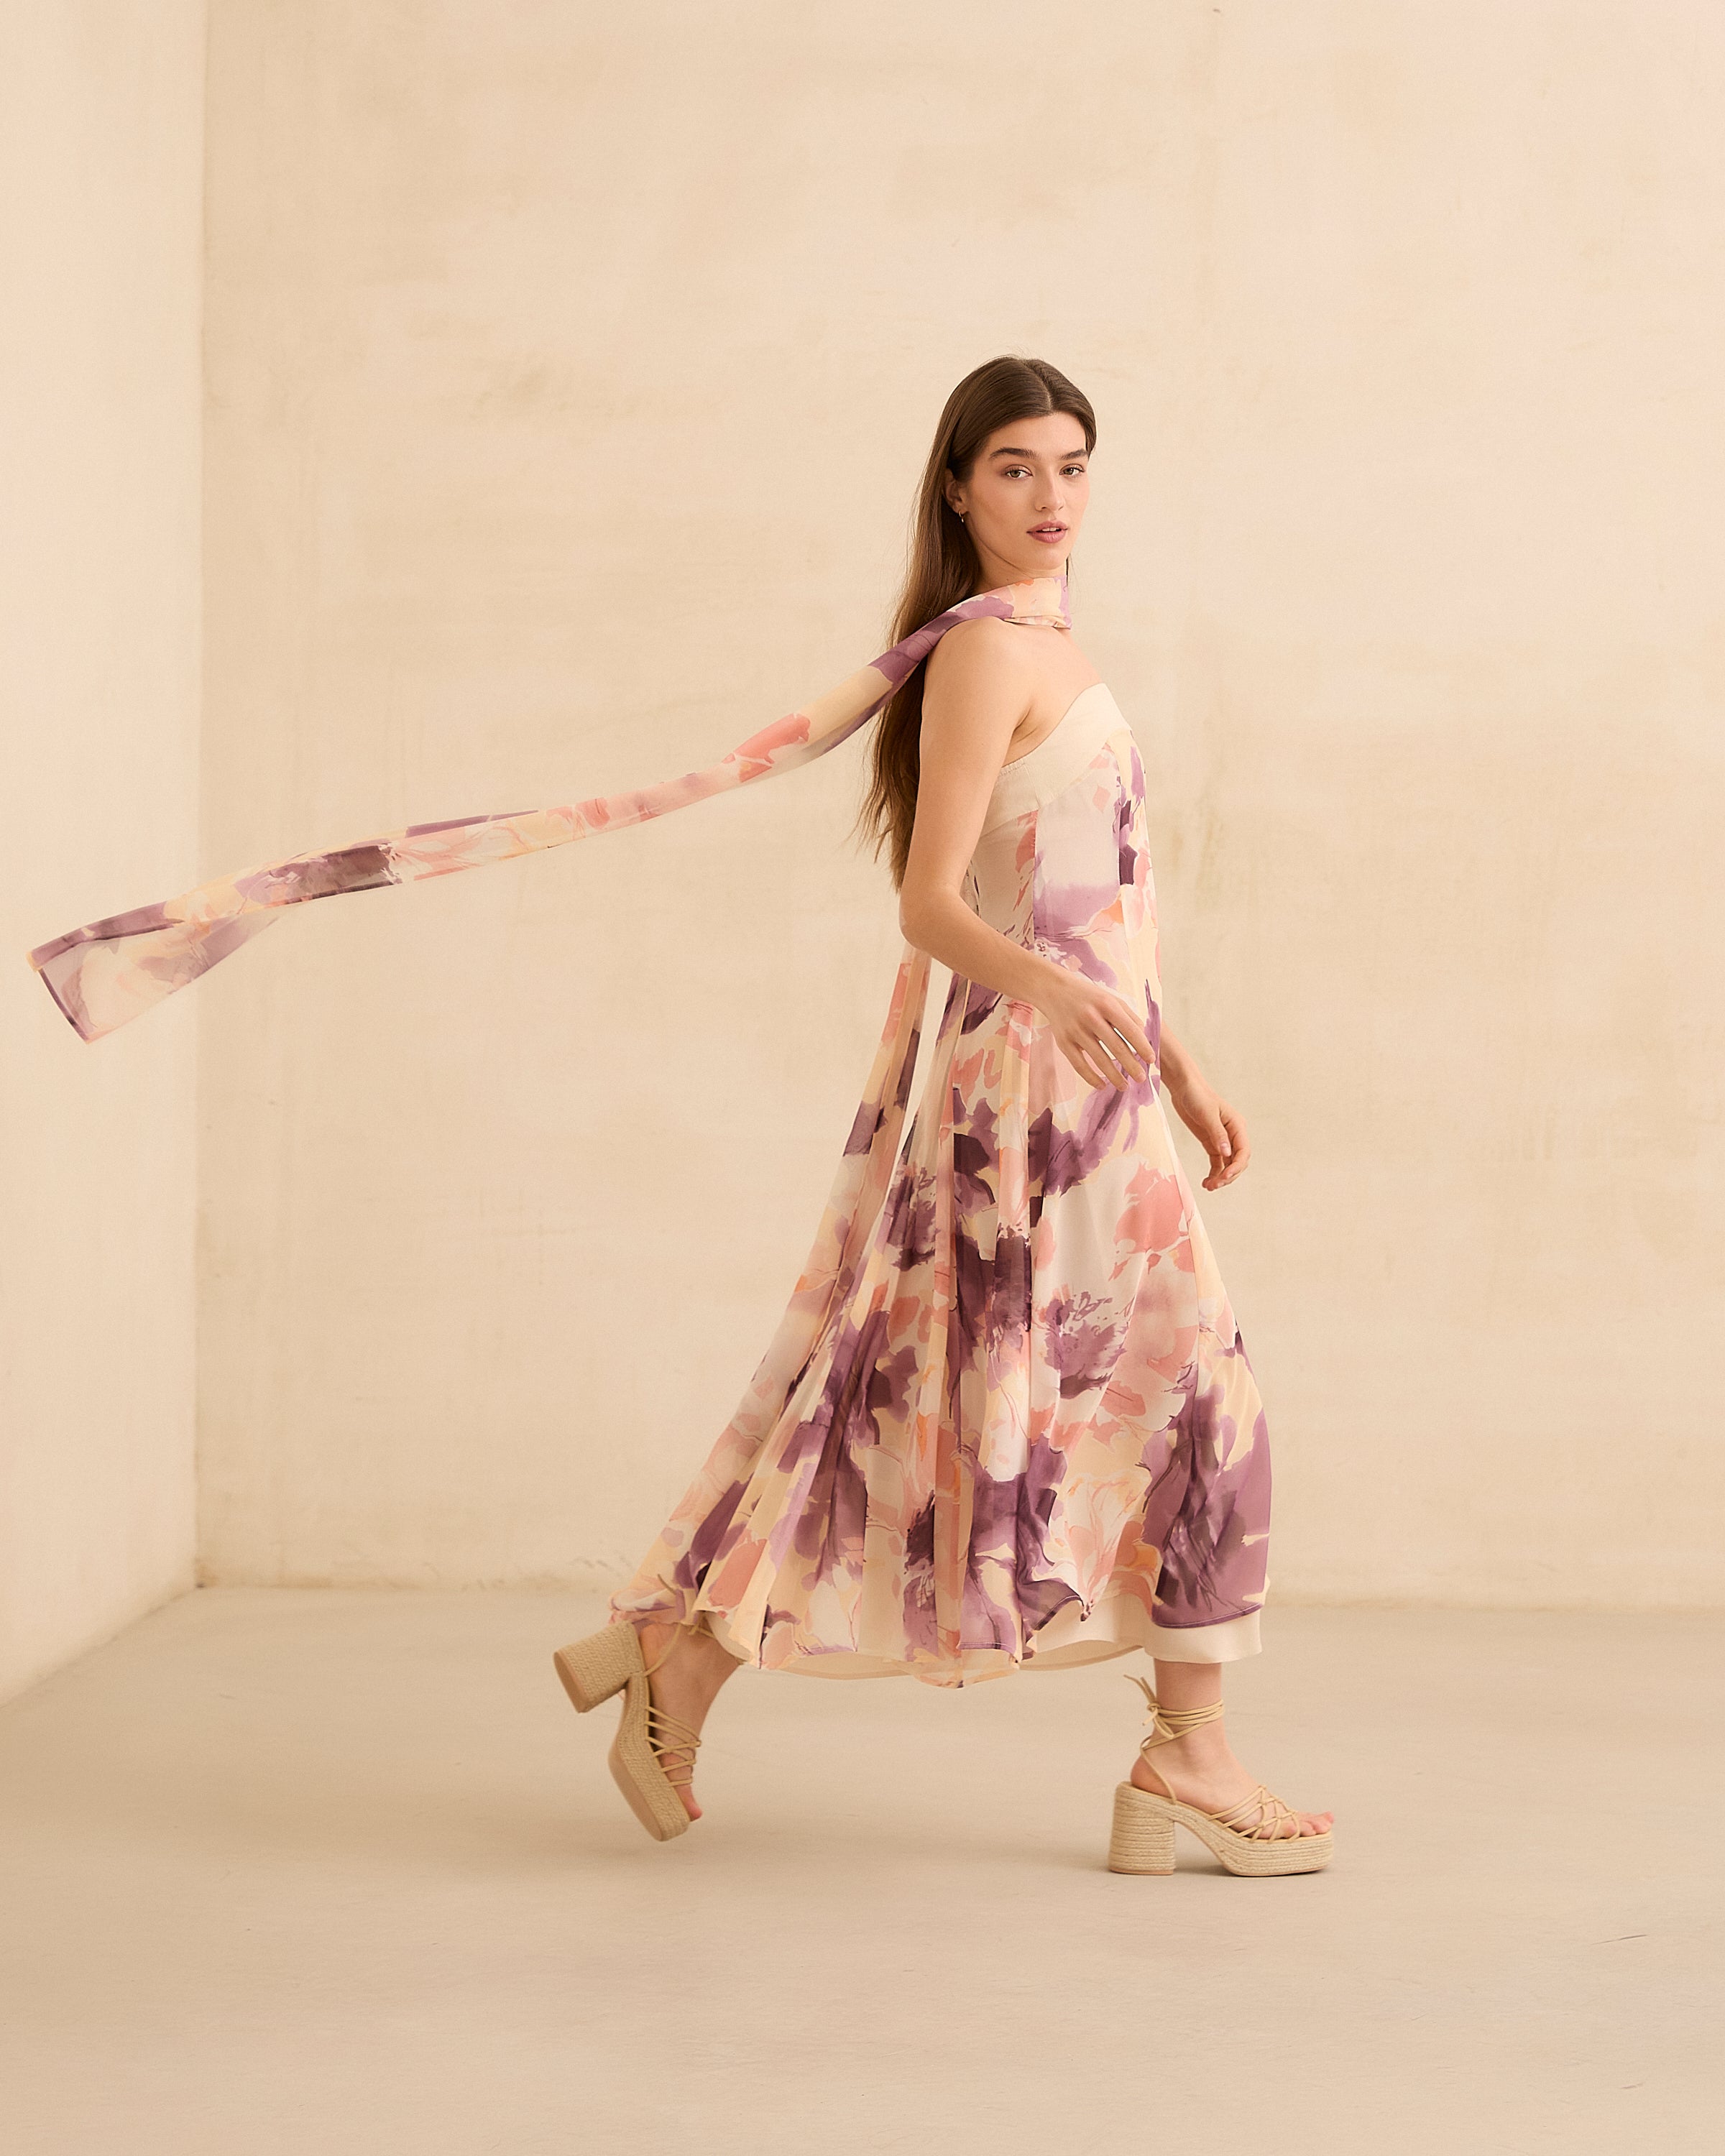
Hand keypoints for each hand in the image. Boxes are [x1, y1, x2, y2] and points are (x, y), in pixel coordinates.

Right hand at [1035, 969, 1155, 1092]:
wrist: (1054, 991)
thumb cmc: (1089, 997)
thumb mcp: (1111, 999)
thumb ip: (1128, 1017)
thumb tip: (1144, 1039)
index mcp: (1107, 1005)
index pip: (1130, 1030)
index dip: (1142, 1046)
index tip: (1151, 1060)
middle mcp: (1091, 1017)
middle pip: (1116, 1047)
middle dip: (1131, 1066)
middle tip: (1141, 1078)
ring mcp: (1076, 1031)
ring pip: (1099, 1059)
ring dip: (1114, 1076)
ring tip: (1124, 1086)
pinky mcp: (1063, 1042)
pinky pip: (1079, 1065)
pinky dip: (1091, 1078)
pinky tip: (1101, 1085)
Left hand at [1166, 1070, 1250, 1189]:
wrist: (1184, 1088)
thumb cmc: (1197, 1096)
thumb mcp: (1207, 1114)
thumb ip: (1217, 1134)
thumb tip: (1227, 1154)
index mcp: (1237, 1126)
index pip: (1243, 1152)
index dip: (1237, 1167)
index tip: (1225, 1176)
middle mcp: (1233, 1134)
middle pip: (1238, 1162)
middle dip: (1228, 1175)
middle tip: (1214, 1185)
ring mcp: (1222, 1140)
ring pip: (1228, 1164)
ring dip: (1221, 1177)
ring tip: (1209, 1186)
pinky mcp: (1211, 1142)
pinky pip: (1217, 1162)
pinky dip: (1214, 1173)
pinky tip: (1206, 1182)